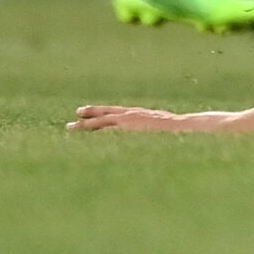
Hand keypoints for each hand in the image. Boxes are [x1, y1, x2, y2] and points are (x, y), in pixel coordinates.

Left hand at [68, 105, 189, 132]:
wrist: (183, 127)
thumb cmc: (175, 129)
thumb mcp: (158, 125)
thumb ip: (148, 127)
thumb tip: (144, 132)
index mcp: (136, 114)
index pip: (112, 112)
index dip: (97, 112)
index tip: (83, 112)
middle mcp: (129, 116)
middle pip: (103, 115)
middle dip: (86, 118)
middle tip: (71, 122)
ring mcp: (128, 124)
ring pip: (101, 125)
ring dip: (84, 127)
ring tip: (70, 129)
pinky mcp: (128, 133)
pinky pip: (107, 135)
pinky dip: (95, 137)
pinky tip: (83, 141)